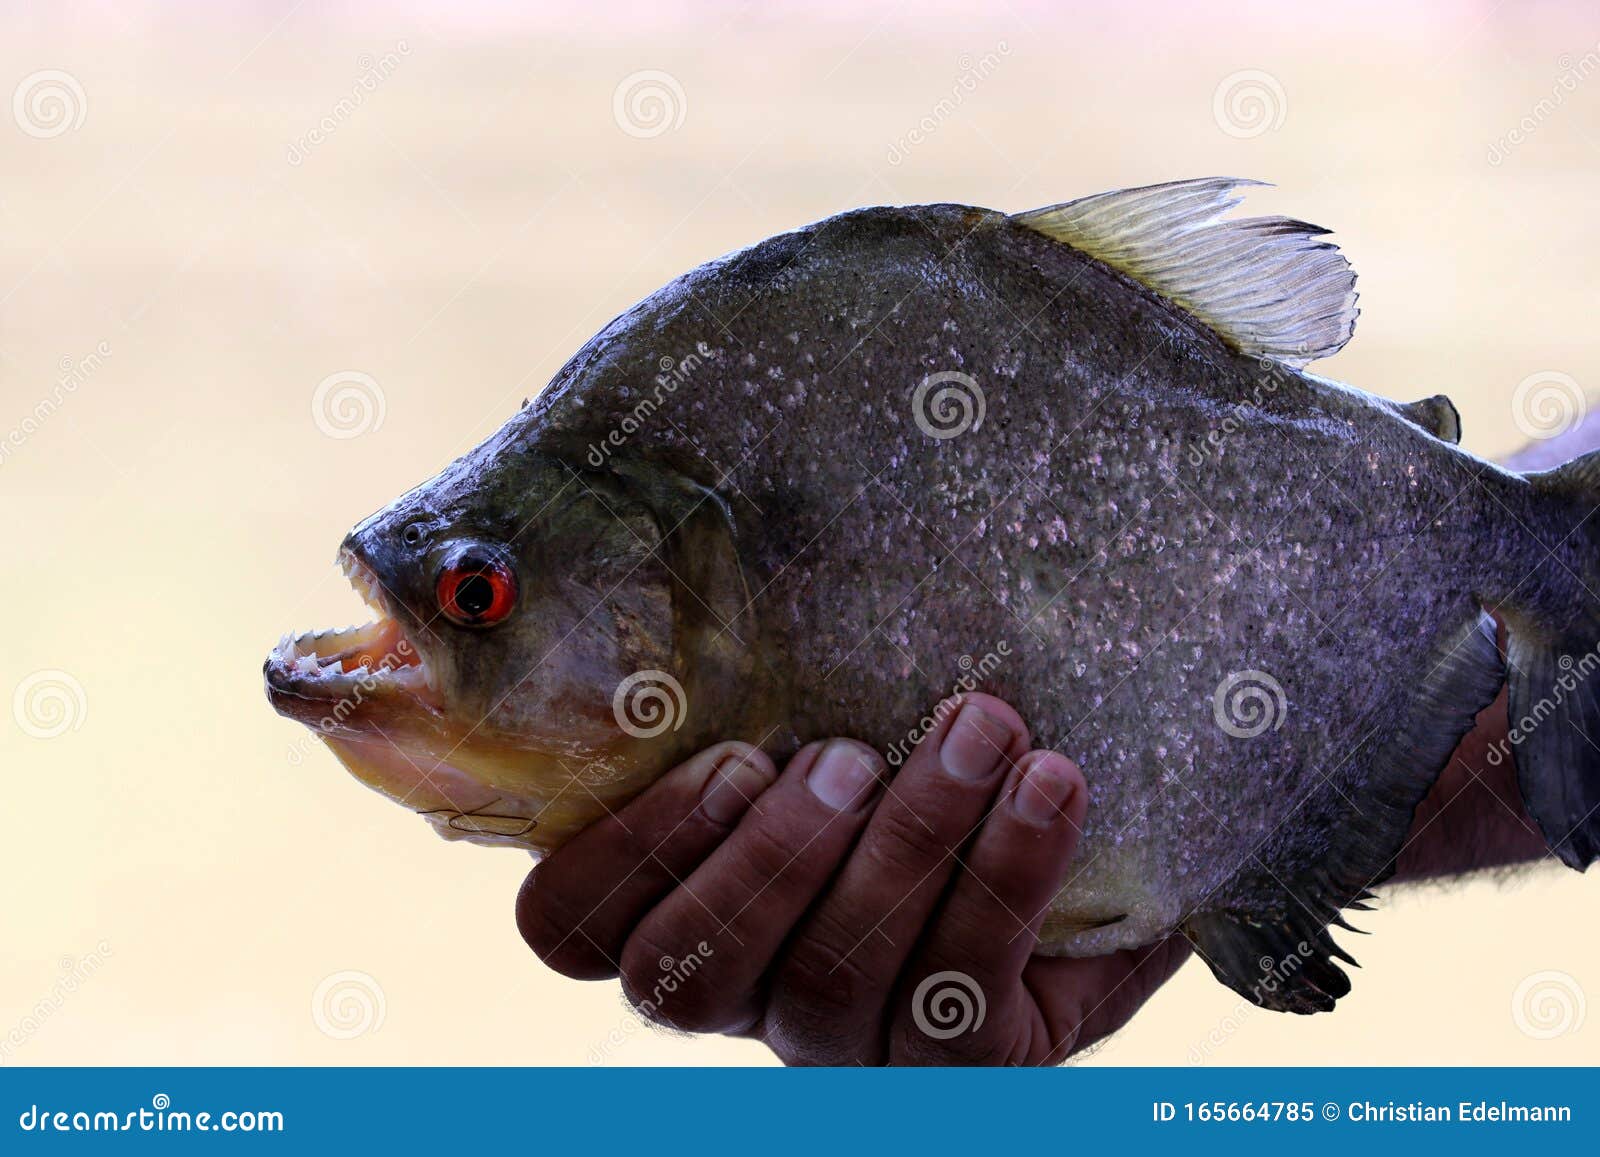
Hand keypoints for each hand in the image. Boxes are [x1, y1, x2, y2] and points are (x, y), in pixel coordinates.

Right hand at [516, 693, 1189, 1063]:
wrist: (1090, 837)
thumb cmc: (916, 740)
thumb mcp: (827, 694)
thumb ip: (757, 654)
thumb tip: (704, 471)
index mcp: (678, 899)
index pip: (572, 924)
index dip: (624, 853)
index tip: (733, 754)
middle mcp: (744, 990)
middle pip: (687, 976)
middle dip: (770, 857)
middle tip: (846, 754)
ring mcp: (847, 1042)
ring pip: (826, 985)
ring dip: (906, 843)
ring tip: (980, 729)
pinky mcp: (958, 1065)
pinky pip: (959, 1000)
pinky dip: (1005, 878)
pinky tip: (1050, 783)